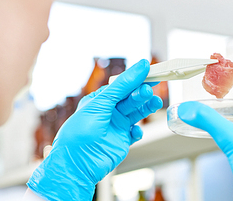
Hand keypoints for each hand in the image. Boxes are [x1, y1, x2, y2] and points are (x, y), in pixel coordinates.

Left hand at [27, 59, 162, 200]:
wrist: (76, 166)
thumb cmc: (80, 132)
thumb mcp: (101, 103)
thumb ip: (122, 85)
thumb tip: (141, 66)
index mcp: (100, 100)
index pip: (122, 85)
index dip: (136, 78)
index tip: (151, 71)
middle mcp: (108, 112)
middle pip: (131, 98)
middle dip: (142, 93)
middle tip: (150, 90)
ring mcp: (116, 127)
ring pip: (136, 113)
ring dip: (146, 108)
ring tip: (156, 103)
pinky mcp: (122, 141)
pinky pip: (135, 133)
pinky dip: (139, 131)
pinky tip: (137, 130)